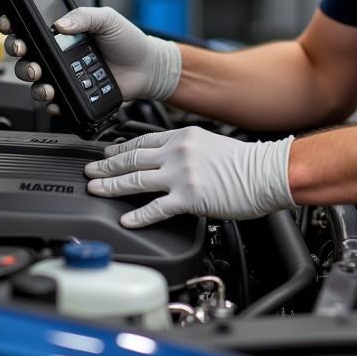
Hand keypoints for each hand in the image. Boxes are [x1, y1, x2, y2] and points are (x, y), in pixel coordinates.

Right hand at [0, 7, 181, 113]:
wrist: (146, 68)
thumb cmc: (128, 40)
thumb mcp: (107, 19)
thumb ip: (84, 16)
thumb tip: (60, 23)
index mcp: (63, 32)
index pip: (30, 28)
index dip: (14, 26)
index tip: (9, 24)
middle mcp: (58, 55)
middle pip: (24, 55)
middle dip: (18, 53)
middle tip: (24, 51)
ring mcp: (64, 76)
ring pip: (34, 81)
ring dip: (31, 79)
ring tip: (40, 77)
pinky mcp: (72, 95)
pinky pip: (53, 102)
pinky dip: (51, 102)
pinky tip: (55, 97)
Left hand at [84, 127, 294, 227]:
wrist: (266, 172)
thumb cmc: (245, 162)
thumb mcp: (210, 143)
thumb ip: (186, 150)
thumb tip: (168, 161)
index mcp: (183, 136)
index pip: (142, 140)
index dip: (120, 148)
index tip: (106, 153)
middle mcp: (178, 152)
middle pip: (132, 158)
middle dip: (107, 165)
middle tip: (90, 170)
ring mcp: (181, 174)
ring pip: (136, 179)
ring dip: (111, 185)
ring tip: (95, 189)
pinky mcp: (188, 197)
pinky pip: (155, 208)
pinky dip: (138, 215)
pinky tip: (126, 220)